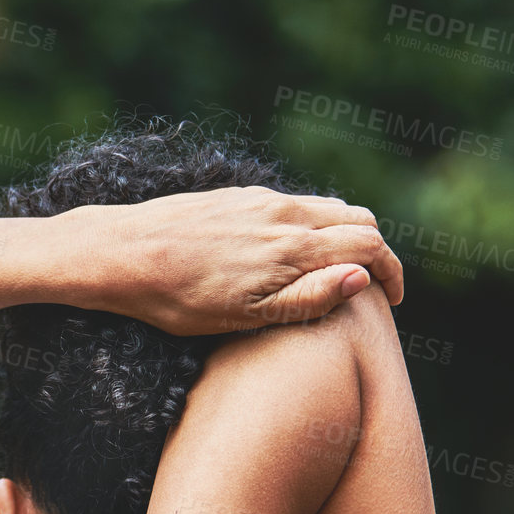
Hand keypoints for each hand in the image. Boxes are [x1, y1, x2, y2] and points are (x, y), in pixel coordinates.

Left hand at [68, 185, 402, 334]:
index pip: (369, 245)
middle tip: (373, 287)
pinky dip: (315, 223)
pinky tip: (294, 251)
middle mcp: (283, 213)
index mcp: (293, 246)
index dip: (393, 273)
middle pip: (357, 219)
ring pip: (326, 207)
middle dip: (377, 251)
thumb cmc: (178, 298)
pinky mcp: (237, 198)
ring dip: (346, 235)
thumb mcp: (246, 315)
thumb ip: (308, 297)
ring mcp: (259, 201)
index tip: (393, 301)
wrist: (119, 253)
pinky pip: (294, 203)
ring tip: (339, 270)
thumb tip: (360, 277)